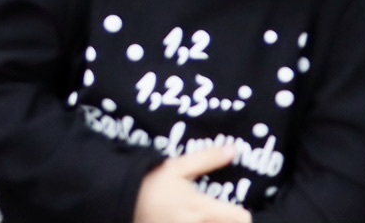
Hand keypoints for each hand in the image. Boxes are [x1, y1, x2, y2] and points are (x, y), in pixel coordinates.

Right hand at [132, 146, 250, 222]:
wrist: (123, 201)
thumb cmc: (151, 184)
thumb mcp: (177, 167)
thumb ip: (206, 159)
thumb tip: (233, 150)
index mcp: (201, 208)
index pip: (241, 218)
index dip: (242, 213)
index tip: (236, 209)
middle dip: (230, 222)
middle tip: (224, 216)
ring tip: (209, 218)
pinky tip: (191, 220)